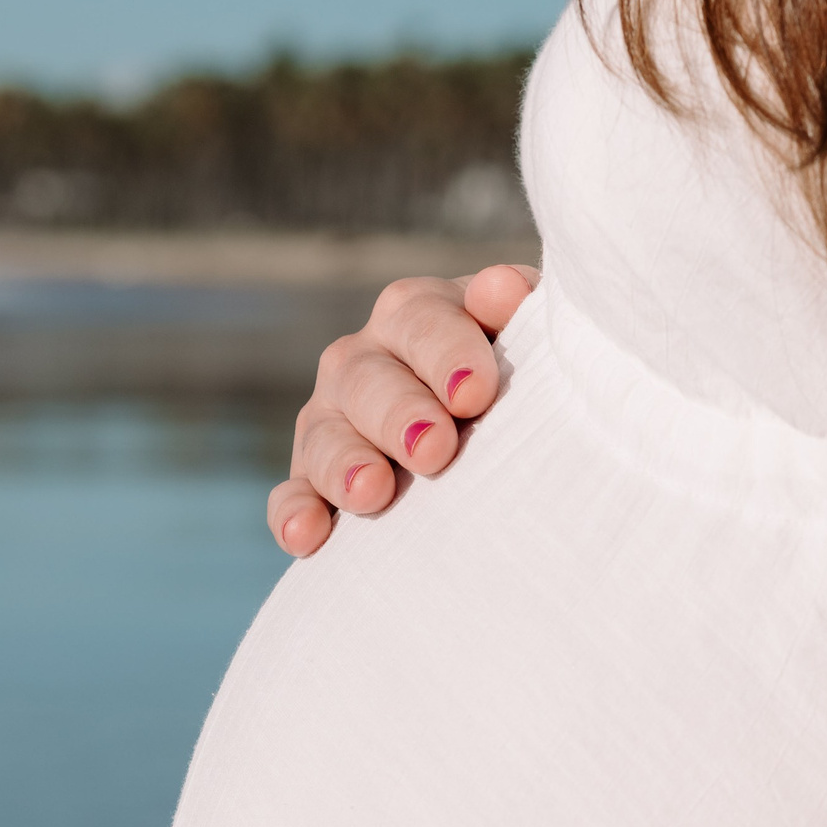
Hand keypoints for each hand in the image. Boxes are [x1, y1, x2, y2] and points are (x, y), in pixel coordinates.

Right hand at [269, 263, 542, 556]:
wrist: (502, 430)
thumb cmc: (526, 377)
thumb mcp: (531, 334)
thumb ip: (522, 308)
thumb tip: (502, 289)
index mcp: (418, 314)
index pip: (421, 319)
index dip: (446, 353)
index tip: (475, 394)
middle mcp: (366, 358)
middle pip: (367, 378)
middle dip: (399, 414)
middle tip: (434, 449)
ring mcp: (333, 418)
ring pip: (324, 434)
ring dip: (344, 464)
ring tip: (372, 492)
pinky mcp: (314, 477)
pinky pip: (295, 492)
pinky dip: (295, 513)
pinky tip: (305, 536)